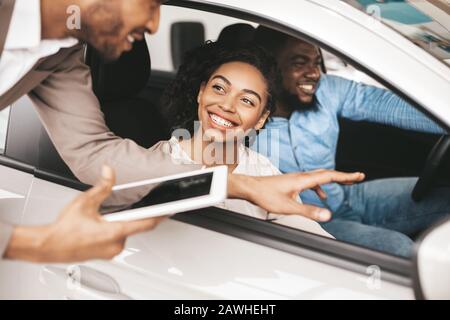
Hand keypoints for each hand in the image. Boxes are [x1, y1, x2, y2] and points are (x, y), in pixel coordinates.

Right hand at [4, 165, 163, 262]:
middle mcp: (116, 244)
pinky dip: (114, 231)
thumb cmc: (64, 229)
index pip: (146, 223)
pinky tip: (100, 227)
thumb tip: (109, 171)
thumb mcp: (85, 201)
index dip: (160, 215)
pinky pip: (117, 240)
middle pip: (134, 226)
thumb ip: (102, 186)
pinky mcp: (107, 255)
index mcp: (114, 232)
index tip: (170, 210)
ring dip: (120, 223)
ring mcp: (112, 252)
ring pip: (126, 232)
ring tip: (101, 219)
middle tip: (112, 210)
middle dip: (129, 215)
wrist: (49, 245)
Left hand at [228, 170, 364, 221]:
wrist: (250, 187)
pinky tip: (320, 196)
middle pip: (327, 174)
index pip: (329, 176)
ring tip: (344, 185)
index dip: (346, 176)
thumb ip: (309, 211)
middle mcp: (301, 176)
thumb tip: (327, 214)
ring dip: (333, 181)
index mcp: (303, 180)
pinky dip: (320, 187)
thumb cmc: (265, 195)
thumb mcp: (288, 207)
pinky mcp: (291, 182)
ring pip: (319, 177)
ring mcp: (296, 178)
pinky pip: (311, 182)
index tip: (359, 175)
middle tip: (357, 178)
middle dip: (343, 176)